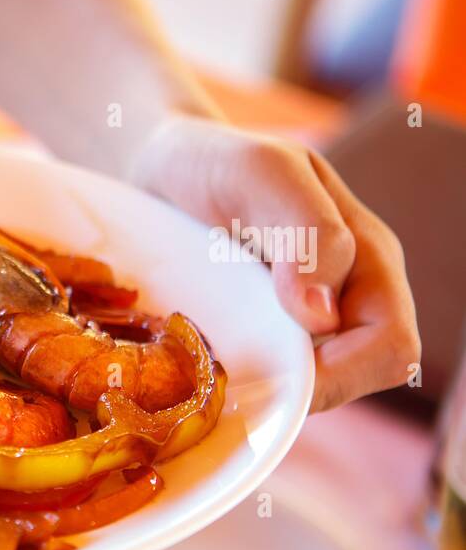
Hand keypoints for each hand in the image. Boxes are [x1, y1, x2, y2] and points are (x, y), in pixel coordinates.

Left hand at [131, 114, 420, 412]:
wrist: (162, 168)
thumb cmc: (215, 161)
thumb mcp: (262, 174)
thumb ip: (307, 233)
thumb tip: (322, 317)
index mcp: (368, 260)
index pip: (388, 348)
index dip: (340, 372)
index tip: (271, 358)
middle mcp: (346, 297)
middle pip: (355, 380)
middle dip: (299, 387)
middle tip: (230, 365)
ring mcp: (303, 321)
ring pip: (308, 388)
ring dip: (264, 385)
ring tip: (211, 356)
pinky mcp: (262, 335)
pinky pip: (269, 380)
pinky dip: (240, 380)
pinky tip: (202, 360)